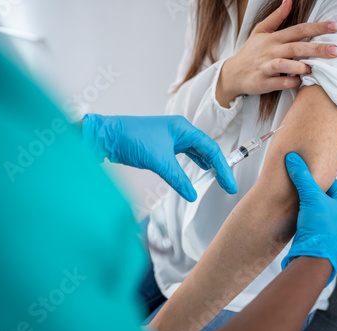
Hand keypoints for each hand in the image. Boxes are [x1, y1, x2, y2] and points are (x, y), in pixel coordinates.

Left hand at [82, 114, 237, 201]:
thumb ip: (178, 179)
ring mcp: (171, 138)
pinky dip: (194, 163)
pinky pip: (184, 155)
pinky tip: (199, 170)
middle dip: (218, 166)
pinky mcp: (162, 146)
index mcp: (183, 129)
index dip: (223, 167)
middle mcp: (180, 131)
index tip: (229, 183)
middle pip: (206, 149)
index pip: (210, 149)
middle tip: (227, 184)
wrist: (107, 136)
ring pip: (196, 152)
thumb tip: (192, 194)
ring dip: (207, 164)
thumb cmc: (131, 139)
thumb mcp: (159, 161)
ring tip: (217, 178)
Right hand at [216, 0, 336, 106]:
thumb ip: (276, 16)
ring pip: (284, 64)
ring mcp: (266, 67)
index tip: (335, 26)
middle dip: (317, 48)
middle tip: (335, 50)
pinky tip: (299, 82)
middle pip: (296, 47)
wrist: (232, 74)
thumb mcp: (260, 31)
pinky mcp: (262, 82)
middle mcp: (271, 51)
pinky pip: (278, 83)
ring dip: (300, 66)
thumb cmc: (250, 52)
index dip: (317, 27)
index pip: (298, 30)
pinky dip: (290, 82)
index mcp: (273, 38)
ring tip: (313, 68)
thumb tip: (289, 0)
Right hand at [282, 152, 336, 284]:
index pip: (331, 184)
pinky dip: (297, 211)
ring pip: (311, 207)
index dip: (318, 175)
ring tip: (291, 192)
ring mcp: (324, 227)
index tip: (306, 168)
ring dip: (301, 200)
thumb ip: (302, 177)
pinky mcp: (311, 234)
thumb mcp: (312, 197)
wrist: (311, 258)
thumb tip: (294, 159)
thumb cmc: (319, 231)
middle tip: (296, 178)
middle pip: (320, 195)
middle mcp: (335, 218)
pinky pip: (304, 218)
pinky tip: (289, 208)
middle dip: (307, 188)